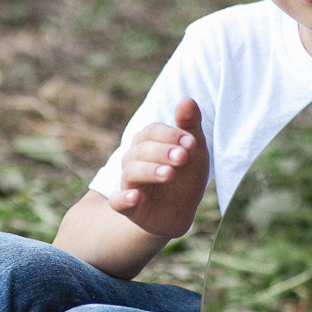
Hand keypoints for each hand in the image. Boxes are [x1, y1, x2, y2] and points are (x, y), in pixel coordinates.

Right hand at [114, 98, 208, 238]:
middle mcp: (134, 161)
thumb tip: (187, 99)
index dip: (169, 134)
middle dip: (162, 152)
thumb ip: (189, 127)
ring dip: (149, 171)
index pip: (151, 132)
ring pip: (130, 172)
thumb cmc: (185, 176)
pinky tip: (135, 197)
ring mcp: (130, 184)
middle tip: (183, 157)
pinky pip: (117, 202)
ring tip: (169, 173)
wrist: (182, 211)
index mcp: (148, 144)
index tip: (191, 142)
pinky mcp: (129, 208)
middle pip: (140, 150)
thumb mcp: (194, 151)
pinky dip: (123, 198)